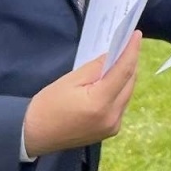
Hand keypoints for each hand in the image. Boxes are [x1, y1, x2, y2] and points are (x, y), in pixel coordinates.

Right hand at [23, 32, 141, 156]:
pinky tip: (114, 80)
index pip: (123, 72)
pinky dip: (120, 90)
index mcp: (100, 104)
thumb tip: (113, 56)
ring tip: (121, 59)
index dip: (131, 51)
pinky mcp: (111, 130)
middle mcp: (112, 117)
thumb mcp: (70, 80)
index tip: (137, 34)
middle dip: (130, 62)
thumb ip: (96, 68)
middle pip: (129, 83)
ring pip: (127, 94)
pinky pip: (121, 104)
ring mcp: (113, 126)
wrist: (34, 135)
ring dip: (126, 76)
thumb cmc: (47, 106)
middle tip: (127, 44)